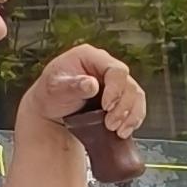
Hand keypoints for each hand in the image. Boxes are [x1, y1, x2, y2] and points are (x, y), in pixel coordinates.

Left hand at [19, 46, 145, 186]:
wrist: (51, 111)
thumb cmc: (50, 96)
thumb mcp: (54, 89)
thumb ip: (71, 86)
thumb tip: (91, 84)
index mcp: (89, 56)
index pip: (115, 70)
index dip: (115, 89)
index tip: (106, 107)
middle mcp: (105, 66)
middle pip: (129, 84)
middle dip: (123, 107)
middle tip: (110, 124)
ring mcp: (115, 82)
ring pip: (136, 96)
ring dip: (131, 115)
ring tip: (118, 130)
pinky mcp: (120, 97)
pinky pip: (136, 106)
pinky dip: (133, 119)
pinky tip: (124, 130)